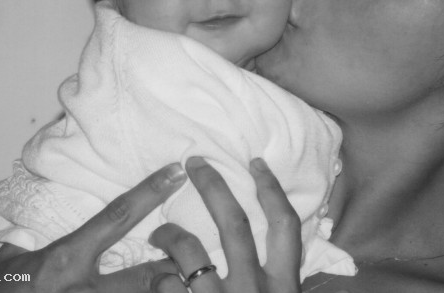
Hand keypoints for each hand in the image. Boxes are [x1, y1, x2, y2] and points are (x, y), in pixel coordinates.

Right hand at [0, 163, 186, 292]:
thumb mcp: (10, 261)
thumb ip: (34, 237)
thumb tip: (47, 208)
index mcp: (65, 259)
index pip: (117, 216)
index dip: (150, 192)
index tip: (176, 173)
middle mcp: (82, 290)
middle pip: (149, 276)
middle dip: (176, 266)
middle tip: (193, 256)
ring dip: (164, 292)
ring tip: (185, 285)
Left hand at [148, 157, 301, 292]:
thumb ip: (270, 279)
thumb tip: (255, 243)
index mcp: (284, 286)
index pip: (284, 226)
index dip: (272, 190)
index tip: (256, 163)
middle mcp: (255, 291)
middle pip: (235, 223)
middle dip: (213, 186)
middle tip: (195, 163)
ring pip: (190, 250)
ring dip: (170, 234)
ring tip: (159, 234)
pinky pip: (167, 284)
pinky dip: (160, 276)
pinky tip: (159, 276)